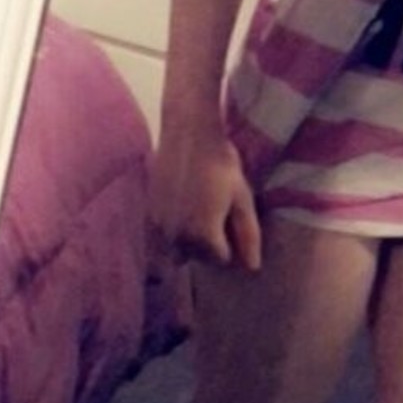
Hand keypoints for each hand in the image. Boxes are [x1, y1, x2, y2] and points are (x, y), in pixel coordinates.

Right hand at [150, 127, 262, 271]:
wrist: (189, 135)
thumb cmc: (221, 164)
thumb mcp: (242, 198)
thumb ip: (248, 235)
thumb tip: (252, 268)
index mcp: (203, 235)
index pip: (221, 259)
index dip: (231, 242)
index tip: (232, 218)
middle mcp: (178, 237)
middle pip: (198, 258)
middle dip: (210, 244)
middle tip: (218, 211)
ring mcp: (160, 226)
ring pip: (177, 251)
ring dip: (190, 241)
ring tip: (201, 210)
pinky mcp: (150, 212)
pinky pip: (162, 237)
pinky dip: (174, 230)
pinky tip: (184, 205)